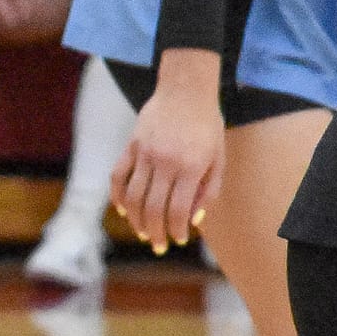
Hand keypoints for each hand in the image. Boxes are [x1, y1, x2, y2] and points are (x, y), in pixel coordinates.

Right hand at [111, 52, 224, 252]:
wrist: (186, 89)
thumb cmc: (207, 125)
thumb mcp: (218, 158)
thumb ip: (209, 190)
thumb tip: (195, 219)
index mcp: (190, 167)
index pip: (177, 210)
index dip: (176, 230)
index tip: (179, 240)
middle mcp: (165, 162)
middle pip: (153, 208)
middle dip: (155, 232)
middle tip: (158, 246)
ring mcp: (144, 153)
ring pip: (133, 196)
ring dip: (137, 220)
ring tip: (143, 233)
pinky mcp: (131, 145)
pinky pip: (118, 175)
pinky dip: (118, 196)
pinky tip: (124, 210)